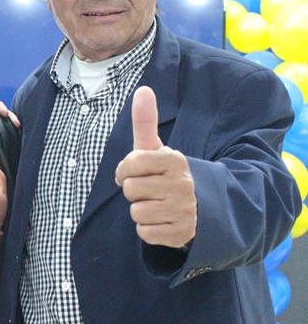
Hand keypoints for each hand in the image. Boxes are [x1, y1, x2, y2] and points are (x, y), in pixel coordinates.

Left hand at [115, 86, 196, 247]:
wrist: (200, 207)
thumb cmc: (166, 175)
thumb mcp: (156, 149)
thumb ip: (145, 122)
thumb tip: (143, 89)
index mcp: (174, 160)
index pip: (130, 164)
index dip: (125, 171)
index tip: (136, 172)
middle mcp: (183, 184)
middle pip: (130, 190)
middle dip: (134, 191)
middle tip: (150, 190)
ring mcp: (184, 210)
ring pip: (137, 212)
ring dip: (141, 211)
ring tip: (156, 205)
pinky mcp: (182, 234)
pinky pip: (145, 233)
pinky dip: (149, 229)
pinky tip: (162, 221)